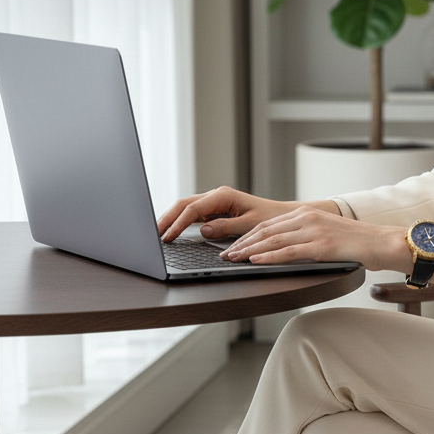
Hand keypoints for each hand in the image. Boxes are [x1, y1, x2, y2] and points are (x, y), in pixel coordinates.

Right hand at [157, 186, 298, 242]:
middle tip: (152, 235)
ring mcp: (214, 202)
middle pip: (183, 204)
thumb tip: (204, 229)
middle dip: (166, 218)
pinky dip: (179, 221)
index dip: (177, 224)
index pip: (193, 209)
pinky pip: (192, 213)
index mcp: (224, 196)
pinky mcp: (214, 209)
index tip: (167, 237)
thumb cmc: (270, 218)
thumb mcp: (250, 224)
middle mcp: (217, 196)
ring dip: (170, 219)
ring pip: (185, 207)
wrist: (281, 215)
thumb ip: (227, 226)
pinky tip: (171, 231)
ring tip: (156, 234)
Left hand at [221, 205, 408, 271]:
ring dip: (248, 252)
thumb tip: (286, 249)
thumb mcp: (327, 234)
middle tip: (225, 255)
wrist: (383, 242)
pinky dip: (268, 258)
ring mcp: (314, 231)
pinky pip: (288, 252)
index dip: (247, 237)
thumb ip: (307, 236)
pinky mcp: (321, 246)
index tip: (233, 247)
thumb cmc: (358, 243)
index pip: (269, 225)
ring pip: (272, 241)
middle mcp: (307, 218)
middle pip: (265, 231)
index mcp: (307, 213)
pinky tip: (255, 262)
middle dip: (242, 244)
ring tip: (232, 260)